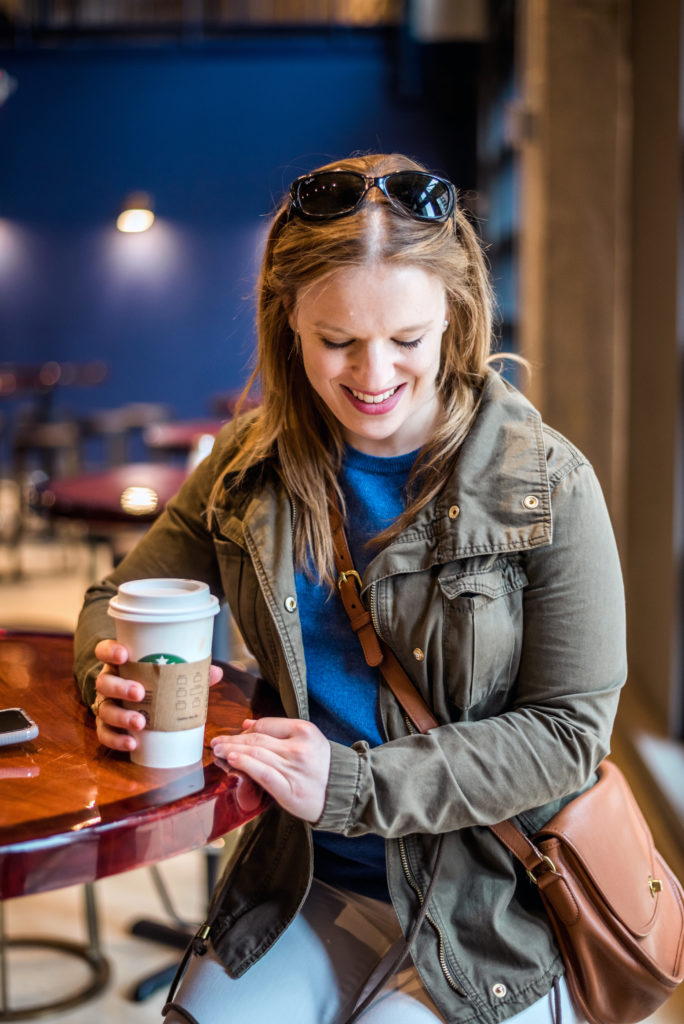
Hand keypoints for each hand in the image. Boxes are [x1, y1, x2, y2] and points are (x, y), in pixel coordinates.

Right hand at [92, 638, 223, 752]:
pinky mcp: (106, 726)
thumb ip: (189, 672)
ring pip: (104, 710)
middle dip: (120, 687)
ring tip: (140, 723)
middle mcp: (108, 683)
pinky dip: (117, 740)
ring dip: (121, 716)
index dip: (110, 651)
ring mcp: (105, 705)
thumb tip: (216, 672)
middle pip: (105, 683)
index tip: (124, 654)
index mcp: (120, 664)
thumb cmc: (155, 683)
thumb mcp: (168, 674)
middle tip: (139, 692)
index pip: (104, 651)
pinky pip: (105, 734)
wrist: (137, 704)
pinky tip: (132, 743)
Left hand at [211, 717, 330, 822]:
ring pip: (256, 755)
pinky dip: (245, 765)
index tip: (232, 735)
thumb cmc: (321, 765)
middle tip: (216, 743)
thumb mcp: (306, 740)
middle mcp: (298, 748)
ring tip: (219, 751)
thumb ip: (277, 730)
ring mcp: (293, 768)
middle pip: (257, 740)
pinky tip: (233, 761)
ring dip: (233, 751)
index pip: (265, 726)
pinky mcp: (289, 789)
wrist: (343, 792)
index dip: (245, 731)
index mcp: (304, 730)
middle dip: (233, 741)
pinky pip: (262, 774)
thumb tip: (247, 724)